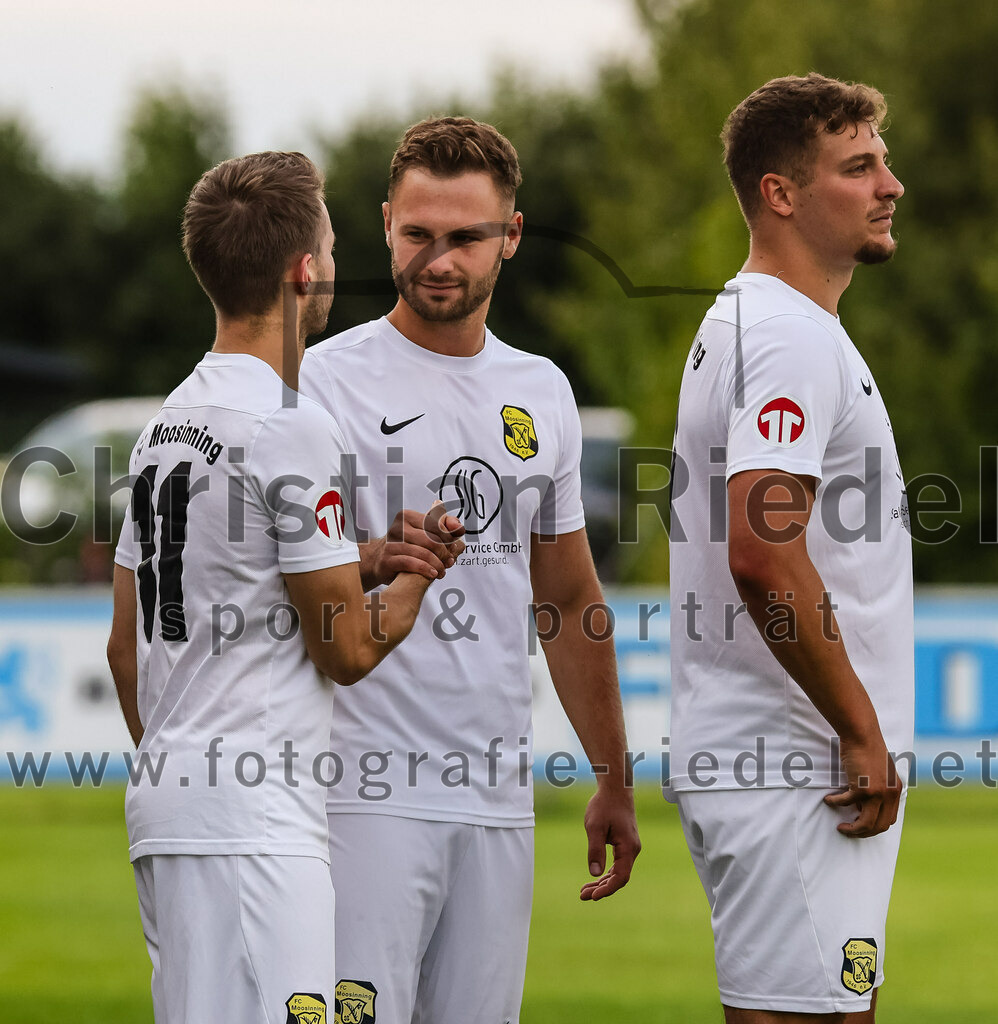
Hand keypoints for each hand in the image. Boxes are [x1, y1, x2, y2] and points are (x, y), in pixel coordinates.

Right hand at [361, 502, 464, 588]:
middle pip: (430, 539)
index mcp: (407, 516)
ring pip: (423, 553)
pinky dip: (426, 569)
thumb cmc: (406, 545)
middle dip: (444, 553)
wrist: (378, 560)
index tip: (453, 547)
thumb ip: (442, 526)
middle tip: (449, 561)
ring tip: (442, 571)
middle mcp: (397, 528)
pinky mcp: (387, 560)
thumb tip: (458, 526)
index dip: (448, 537)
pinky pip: (411, 563)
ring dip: (437, 564)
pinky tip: (432, 574)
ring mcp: (391, 544)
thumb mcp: (422, 532)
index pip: (435, 524)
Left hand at [578, 785, 640, 901]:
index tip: (592, 896)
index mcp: (628, 848)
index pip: (621, 877)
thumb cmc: (604, 805)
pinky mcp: (625, 843)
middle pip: (619, 877)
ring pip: (618, 871)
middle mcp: (632, 850)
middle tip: (582, 896)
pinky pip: (618, 864)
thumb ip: (595, 850)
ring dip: (603, 882)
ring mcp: (630, 847)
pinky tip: (595, 877)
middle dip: (602, 888)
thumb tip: (594, 874)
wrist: (615, 789)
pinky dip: (606, 872)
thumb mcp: (595, 827)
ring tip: (584, 891)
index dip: (607, 889)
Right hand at [823, 733, 901, 837]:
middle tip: (849, 830)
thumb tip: (861, 805)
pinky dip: (836, 803)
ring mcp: (878, 793)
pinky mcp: (863, 788)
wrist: (862, 734)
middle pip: (879, 826)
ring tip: (841, 826)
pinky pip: (846, 803)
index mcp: (896, 790)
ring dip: (853, 829)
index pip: (889, 819)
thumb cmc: (867, 748)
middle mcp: (890, 794)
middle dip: (863, 833)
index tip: (860, 824)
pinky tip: (829, 800)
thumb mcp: (878, 771)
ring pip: (866, 824)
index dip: (874, 826)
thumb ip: (876, 788)